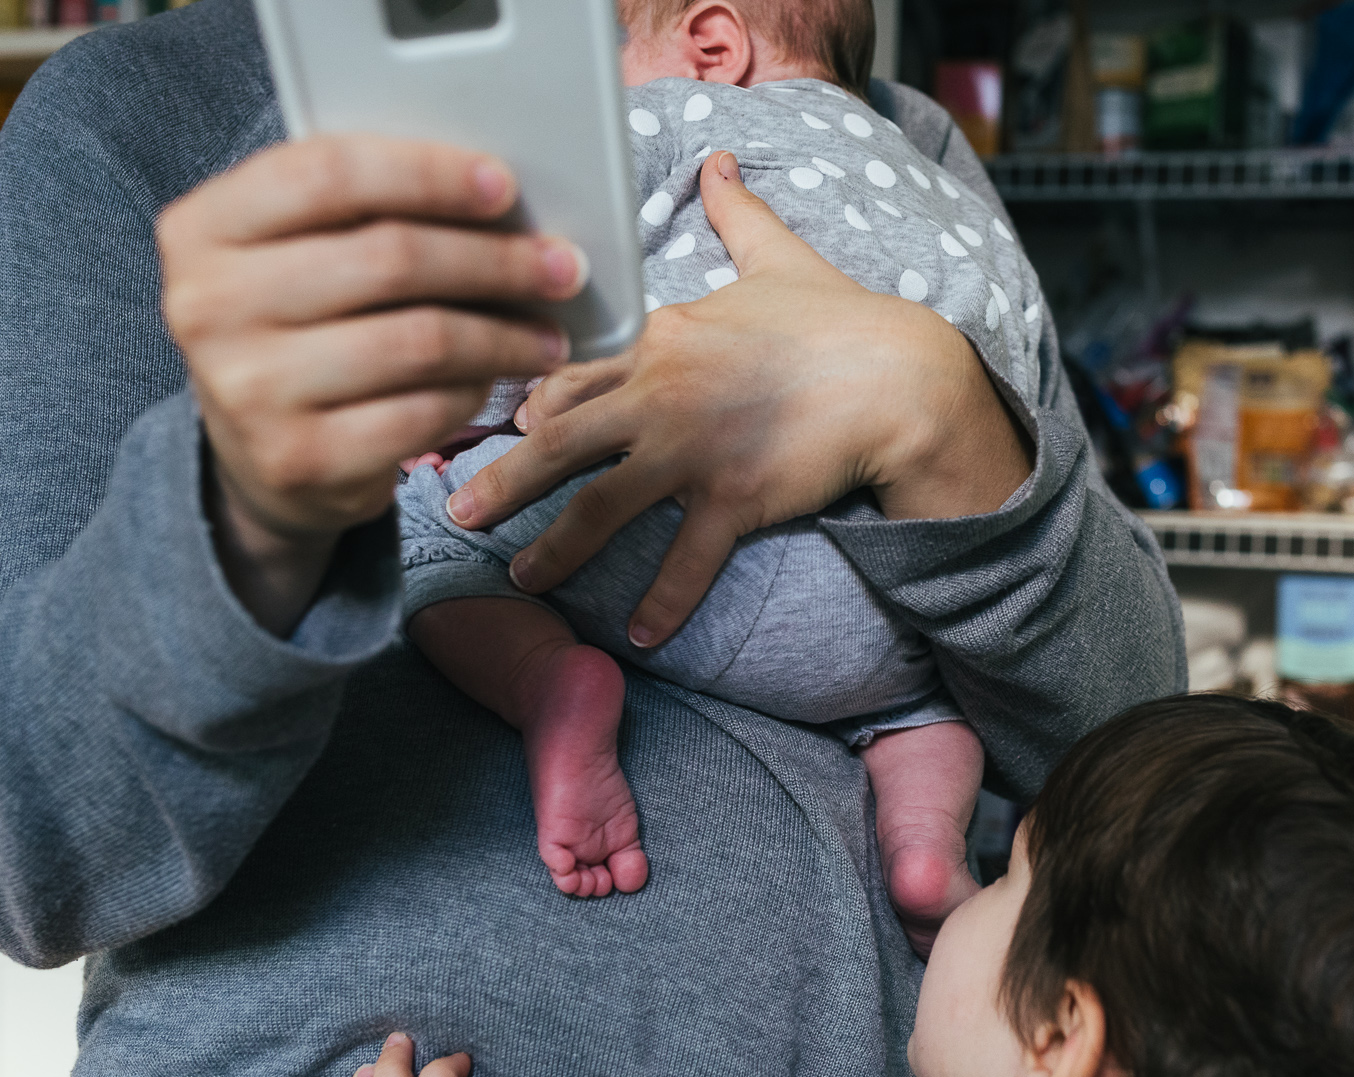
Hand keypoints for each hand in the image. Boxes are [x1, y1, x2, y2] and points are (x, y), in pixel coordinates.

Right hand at [156, 135, 589, 633]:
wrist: (260, 455)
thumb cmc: (303, 326)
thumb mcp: (303, 253)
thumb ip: (366, 211)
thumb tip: (499, 197)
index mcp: (204, 229)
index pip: (327, 173)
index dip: (428, 175)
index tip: (505, 187)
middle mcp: (209, 306)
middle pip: (390, 258)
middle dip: (495, 261)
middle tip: (561, 267)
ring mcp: (249, 389)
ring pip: (419, 340)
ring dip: (504, 335)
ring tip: (549, 334)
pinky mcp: (300, 458)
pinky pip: (423, 411)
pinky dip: (476, 391)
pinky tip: (501, 379)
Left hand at [444, 151, 1030, 648]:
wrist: (900, 374)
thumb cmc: (841, 318)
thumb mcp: (778, 256)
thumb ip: (736, 214)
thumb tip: (719, 162)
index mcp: (664, 340)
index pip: (576, 375)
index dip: (534, 403)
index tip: (505, 426)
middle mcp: (662, 396)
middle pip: (559, 442)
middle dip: (502, 479)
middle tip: (453, 510)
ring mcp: (693, 451)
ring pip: (599, 507)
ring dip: (555, 548)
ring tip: (520, 579)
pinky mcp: (734, 498)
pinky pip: (686, 560)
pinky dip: (663, 601)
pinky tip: (639, 637)